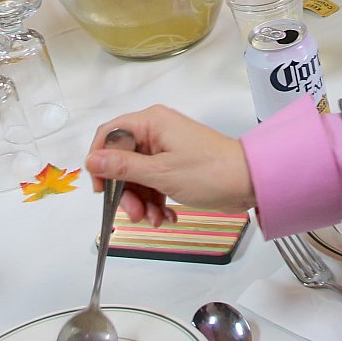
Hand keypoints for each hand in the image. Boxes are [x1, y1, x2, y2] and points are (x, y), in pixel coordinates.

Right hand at [85, 105, 255, 225]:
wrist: (250, 182)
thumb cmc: (208, 172)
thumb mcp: (160, 173)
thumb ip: (123, 167)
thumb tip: (91, 160)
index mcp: (151, 122)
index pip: (109, 134)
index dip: (100, 161)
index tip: (102, 190)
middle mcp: (156, 130)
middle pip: (122, 160)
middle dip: (126, 191)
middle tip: (134, 215)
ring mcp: (167, 148)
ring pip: (137, 175)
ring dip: (141, 201)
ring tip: (154, 220)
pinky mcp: (176, 165)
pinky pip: (154, 182)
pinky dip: (155, 201)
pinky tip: (165, 217)